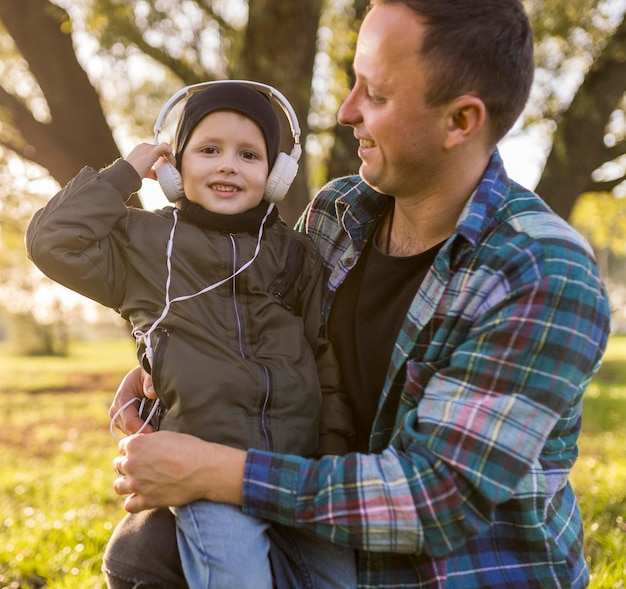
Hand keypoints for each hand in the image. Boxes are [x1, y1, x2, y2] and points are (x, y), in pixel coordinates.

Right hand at [109, 366, 157, 435]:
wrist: (141, 375)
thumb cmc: (145, 374)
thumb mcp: (148, 374)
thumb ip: (150, 382)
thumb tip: (151, 393)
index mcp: (121, 399)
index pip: (130, 421)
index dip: (142, 428)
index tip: (154, 432)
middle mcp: (116, 410)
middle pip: (129, 429)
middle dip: (143, 433)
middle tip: (159, 434)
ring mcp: (118, 417)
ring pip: (129, 432)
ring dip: (142, 432)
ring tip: (157, 430)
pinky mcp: (122, 421)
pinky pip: (131, 431)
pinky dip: (141, 431)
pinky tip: (152, 428)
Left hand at [113, 433, 246, 512]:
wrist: (204, 469)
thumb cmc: (189, 448)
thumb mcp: (166, 436)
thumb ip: (148, 442)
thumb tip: (143, 447)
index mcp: (135, 445)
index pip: (122, 447)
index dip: (133, 449)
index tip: (142, 452)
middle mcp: (131, 464)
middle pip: (118, 465)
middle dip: (129, 465)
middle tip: (143, 467)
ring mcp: (137, 484)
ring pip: (118, 486)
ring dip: (126, 483)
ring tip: (138, 482)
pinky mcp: (146, 501)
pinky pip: (129, 505)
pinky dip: (134, 502)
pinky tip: (142, 497)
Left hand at [125, 142, 174, 179]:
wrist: (127, 177)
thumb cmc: (138, 165)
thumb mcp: (152, 153)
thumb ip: (162, 148)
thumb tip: (169, 147)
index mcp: (145, 146)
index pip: (162, 148)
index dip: (169, 155)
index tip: (172, 163)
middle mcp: (142, 152)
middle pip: (159, 155)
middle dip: (166, 161)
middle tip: (170, 168)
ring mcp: (141, 161)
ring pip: (156, 163)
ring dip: (162, 167)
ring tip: (165, 172)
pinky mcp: (141, 170)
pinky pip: (151, 171)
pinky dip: (156, 174)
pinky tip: (158, 178)